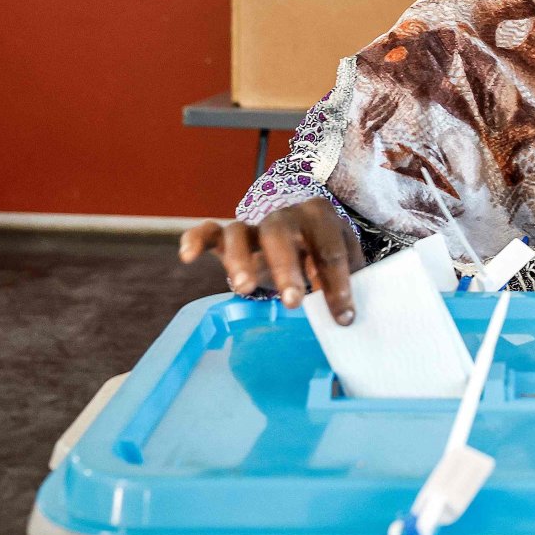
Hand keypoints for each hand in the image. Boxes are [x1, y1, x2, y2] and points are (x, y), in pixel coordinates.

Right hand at [179, 199, 364, 323]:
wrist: (299, 230)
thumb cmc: (323, 251)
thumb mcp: (342, 260)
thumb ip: (344, 279)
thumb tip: (347, 316)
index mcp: (320, 217)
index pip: (330, 250)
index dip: (338, 284)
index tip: (344, 318)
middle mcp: (284, 215)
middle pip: (281, 236)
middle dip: (287, 268)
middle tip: (292, 301)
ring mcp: (252, 223)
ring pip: (240, 233)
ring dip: (240, 260)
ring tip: (244, 289)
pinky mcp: (226, 234)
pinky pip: (208, 231)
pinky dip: (195, 239)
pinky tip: (187, 256)